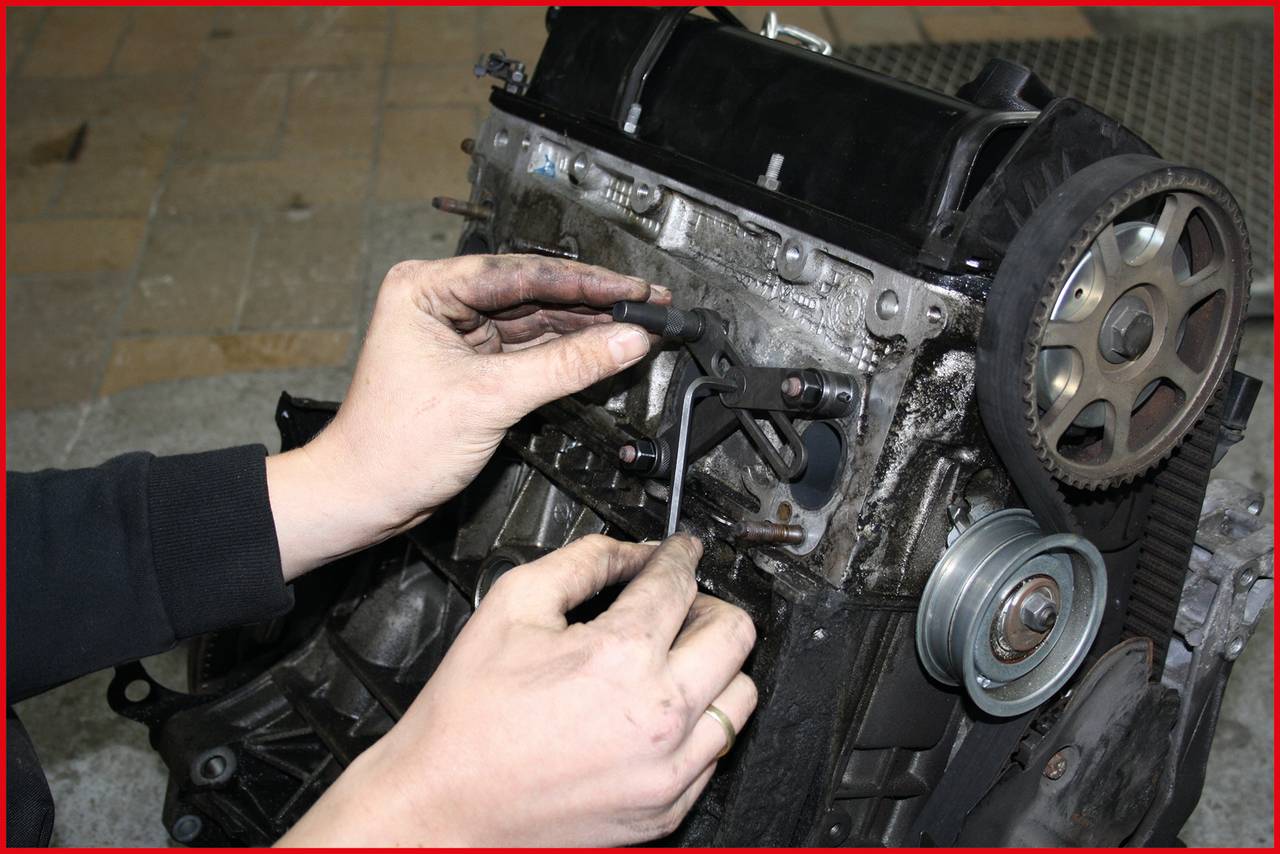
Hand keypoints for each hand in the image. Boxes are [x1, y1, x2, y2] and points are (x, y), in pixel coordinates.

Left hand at [266, 255, 667, 578]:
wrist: (364, 496)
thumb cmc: (393, 446)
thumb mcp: (491, 397)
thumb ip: (566, 366)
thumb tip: (625, 340)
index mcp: (426, 286)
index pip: (522, 272)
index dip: (587, 281)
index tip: (633, 289)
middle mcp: (441, 299)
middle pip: (535, 291)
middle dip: (594, 300)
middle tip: (648, 301)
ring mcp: (458, 331)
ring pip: (538, 319)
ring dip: (588, 324)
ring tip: (639, 322)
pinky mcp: (473, 362)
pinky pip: (532, 347)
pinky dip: (569, 350)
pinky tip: (605, 345)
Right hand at [277, 535, 758, 846]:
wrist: (442, 806)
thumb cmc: (466, 715)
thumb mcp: (512, 606)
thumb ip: (581, 562)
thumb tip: (629, 549)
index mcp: (620, 657)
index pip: (679, 582)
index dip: (680, 553)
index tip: (681, 550)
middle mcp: (659, 716)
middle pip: (735, 634)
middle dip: (708, 603)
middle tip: (678, 602)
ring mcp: (669, 769)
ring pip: (741, 695)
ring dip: (715, 665)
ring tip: (673, 657)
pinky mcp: (667, 808)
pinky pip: (717, 751)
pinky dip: (699, 721)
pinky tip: (658, 709)